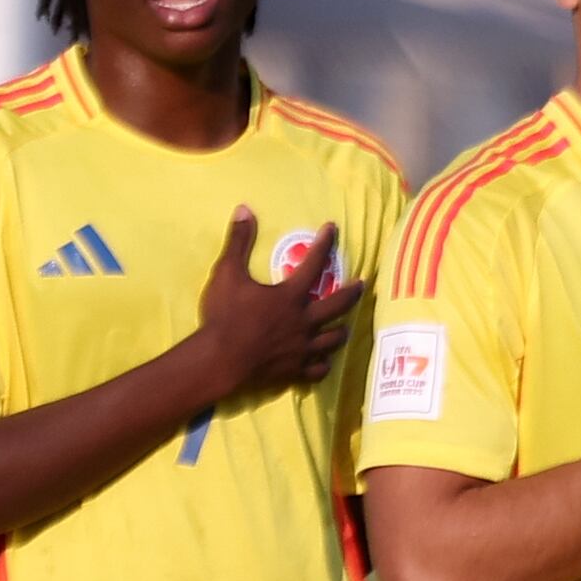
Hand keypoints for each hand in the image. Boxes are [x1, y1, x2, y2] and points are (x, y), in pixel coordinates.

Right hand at [194, 208, 358, 401]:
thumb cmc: (224, 317)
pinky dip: (323, 364)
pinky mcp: (296, 371)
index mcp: (291, 296)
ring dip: (341, 330)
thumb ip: (238, 242)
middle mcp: (304, 321)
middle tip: (361, 285)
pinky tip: (324, 361)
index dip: (325, 244)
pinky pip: (319, 369)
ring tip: (345, 326)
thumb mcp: (227, 273)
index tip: (333, 229)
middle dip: (352, 293)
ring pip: (334, 340)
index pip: (315, 263)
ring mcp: (303, 349)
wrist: (219, 361)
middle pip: (339, 305)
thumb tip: (245, 209)